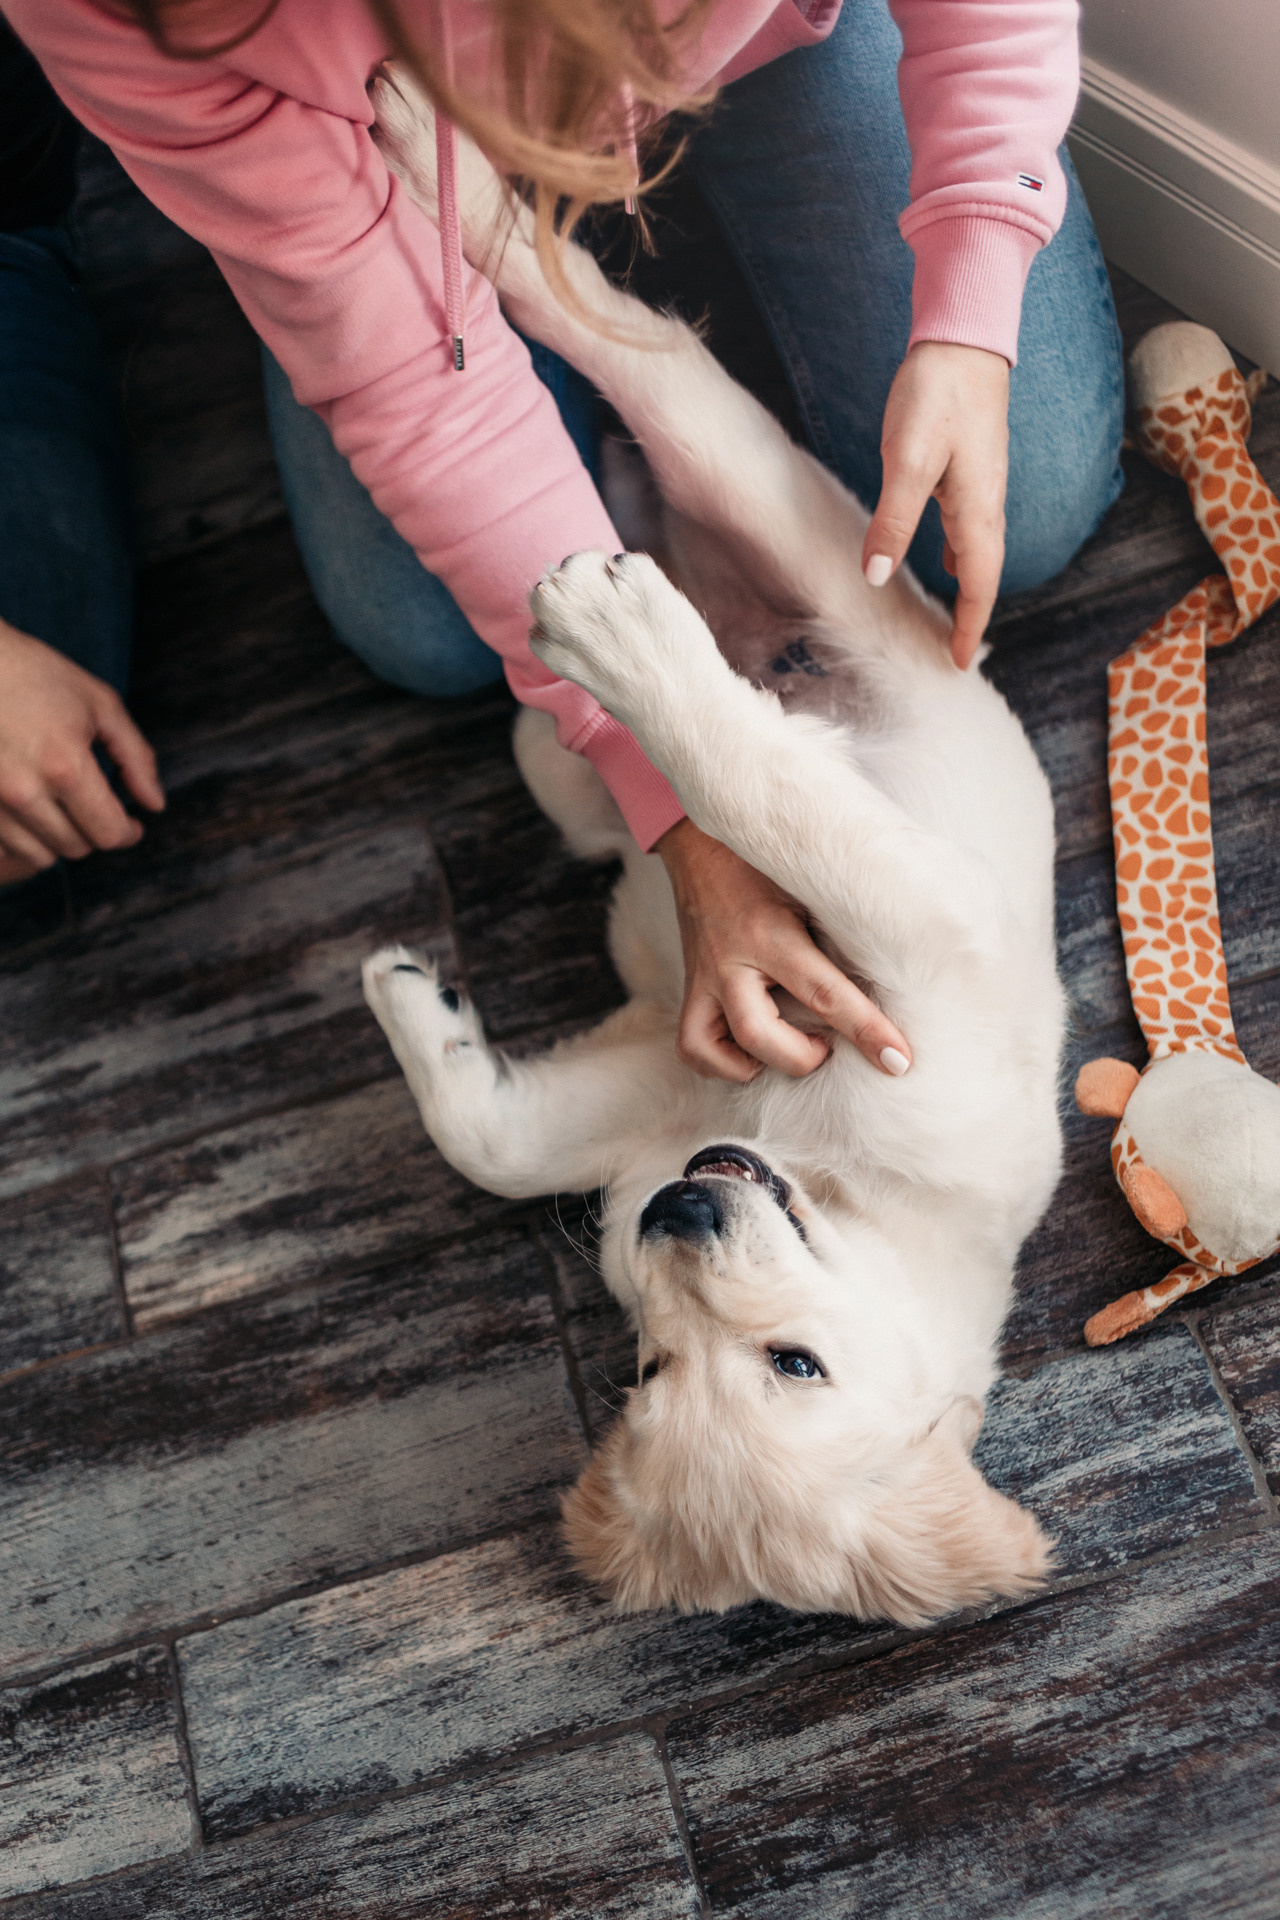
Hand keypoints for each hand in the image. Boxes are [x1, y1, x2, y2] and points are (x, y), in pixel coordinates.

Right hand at [0, 619, 163, 884]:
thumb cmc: (35, 673)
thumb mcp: (99, 703)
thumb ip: (136, 757)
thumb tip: (155, 805)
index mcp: (65, 766)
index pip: (109, 833)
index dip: (128, 833)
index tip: (132, 824)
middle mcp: (23, 792)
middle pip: (75, 848)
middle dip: (93, 831)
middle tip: (93, 804)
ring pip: (38, 856)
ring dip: (55, 839)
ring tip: (58, 804)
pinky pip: (3, 850)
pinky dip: (19, 839)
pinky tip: (26, 809)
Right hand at [656, 817, 911, 1082]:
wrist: (704, 836)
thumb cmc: (770, 859)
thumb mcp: (812, 883)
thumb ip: (844, 926)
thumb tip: (899, 967)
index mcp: (770, 930)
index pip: (825, 993)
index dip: (866, 1031)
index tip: (898, 1061)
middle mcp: (731, 959)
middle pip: (761, 1034)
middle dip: (804, 1057)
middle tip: (830, 1044)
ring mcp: (703, 975)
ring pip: (711, 1048)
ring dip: (758, 1064)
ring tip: (791, 1049)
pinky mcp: (690, 985)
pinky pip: (691, 1044)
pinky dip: (722, 1062)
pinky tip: (753, 1052)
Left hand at [862, 341, 1009, 669]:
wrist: (964, 337)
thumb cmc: (936, 394)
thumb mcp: (907, 459)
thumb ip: (894, 520)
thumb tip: (879, 576)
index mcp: (977, 509)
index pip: (980, 585)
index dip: (970, 627)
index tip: (958, 664)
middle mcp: (987, 504)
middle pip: (985, 574)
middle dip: (973, 615)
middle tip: (955, 652)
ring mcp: (983, 486)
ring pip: (978, 550)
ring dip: (969, 586)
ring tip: (953, 615)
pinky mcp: (971, 467)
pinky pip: (969, 526)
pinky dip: (962, 553)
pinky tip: (945, 556)